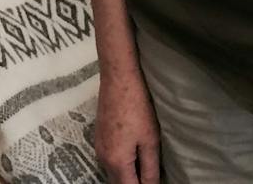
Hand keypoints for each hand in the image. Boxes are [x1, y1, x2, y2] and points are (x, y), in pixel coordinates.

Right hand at [94, 68, 160, 183]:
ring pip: (112, 172)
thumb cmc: (137, 108)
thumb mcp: (150, 140)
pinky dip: (120, 164)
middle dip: (133, 183)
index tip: (153, 183)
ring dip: (126, 175)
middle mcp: (103, 158)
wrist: (118, 79)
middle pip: (118, 183)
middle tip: (150, 177)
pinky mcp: (98, 136)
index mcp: (116, 162)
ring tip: (144, 170)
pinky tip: (133, 155)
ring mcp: (98, 147)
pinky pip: (109, 160)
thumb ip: (150, 168)